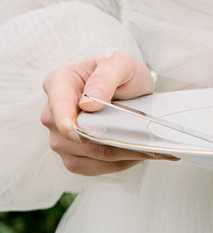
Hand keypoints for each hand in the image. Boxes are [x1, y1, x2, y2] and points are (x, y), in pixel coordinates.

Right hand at [41, 50, 179, 174]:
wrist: (132, 92)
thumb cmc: (122, 74)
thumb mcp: (122, 64)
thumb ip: (106, 76)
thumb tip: (87, 103)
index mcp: (59, 83)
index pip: (57, 106)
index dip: (65, 121)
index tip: (77, 131)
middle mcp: (53, 113)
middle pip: (71, 136)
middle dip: (105, 139)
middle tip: (138, 137)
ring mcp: (59, 137)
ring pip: (81, 155)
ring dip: (114, 154)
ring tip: (140, 146)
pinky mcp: (72, 156)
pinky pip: (89, 167)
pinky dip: (113, 164)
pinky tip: (130, 153)